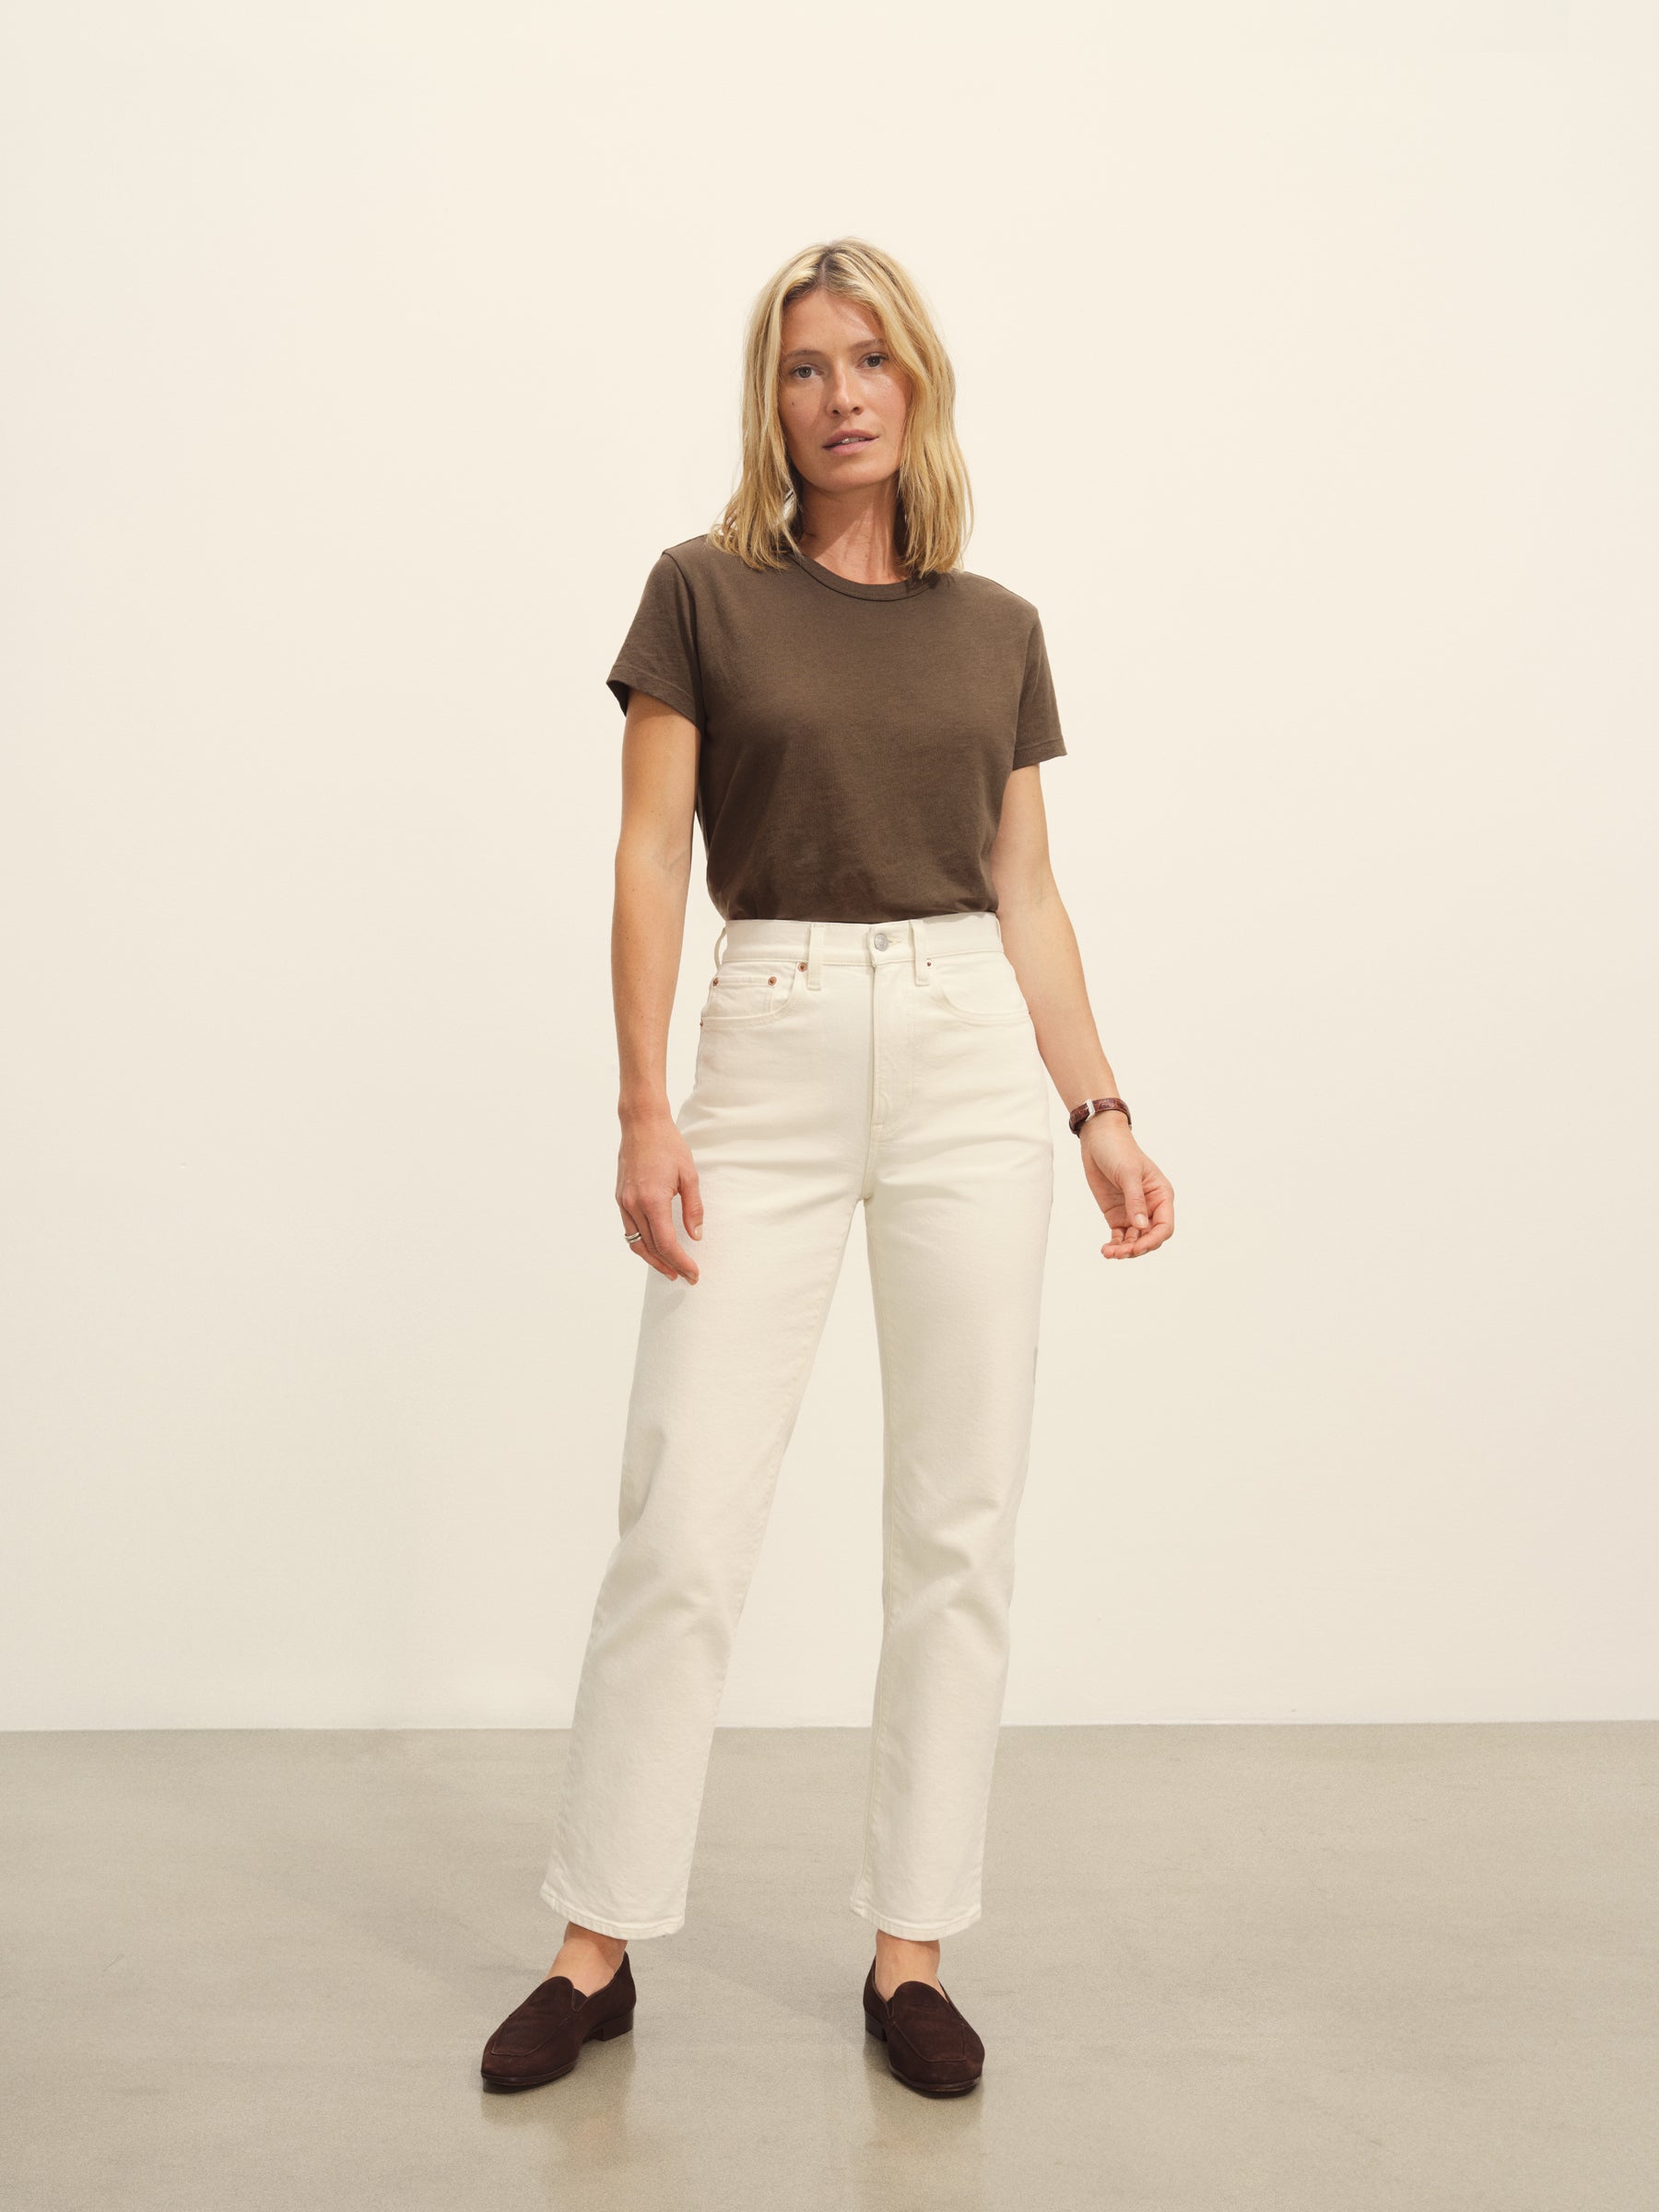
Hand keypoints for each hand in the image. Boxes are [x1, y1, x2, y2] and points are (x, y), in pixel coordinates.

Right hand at [617, 1112, 703, 1282]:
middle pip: (651, 1248)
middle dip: (669, 1266)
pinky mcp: (620, 1198)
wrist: (641, 1124)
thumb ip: (693, 1208)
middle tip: (685, 1277)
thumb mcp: (690, 1175)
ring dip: (653, 1260)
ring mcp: (624, 1202)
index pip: (667, 1244)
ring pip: (636, 1242)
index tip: (693, 1273)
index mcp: (653, 1200)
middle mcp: (634, 1204)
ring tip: (669, 1270)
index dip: (681, 1262)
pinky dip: (642, 1243)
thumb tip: (696, 1236)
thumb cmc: (668, 1145)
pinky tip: (655, 1248)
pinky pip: (629, 1229)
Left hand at [1079, 1118, 1173, 1259]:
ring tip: (1109, 1253)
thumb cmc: (1119, 1150)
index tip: (1137, 1247)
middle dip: (1137, 1248)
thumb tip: (1141, 1226)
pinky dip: (1115, 1245)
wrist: (1098, 1140)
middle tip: (1120, 1253)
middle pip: (1149, 1237)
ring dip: (1124, 1250)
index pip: (1164, 1226)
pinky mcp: (1117, 1214)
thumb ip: (1135, 1200)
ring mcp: (1133, 1212)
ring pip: (1134, 1240)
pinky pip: (1119, 1236)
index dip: (1153, 1240)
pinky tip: (1106, 1250)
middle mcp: (1150, 1207)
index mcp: (1161, 1196)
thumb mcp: (1129, 1174)